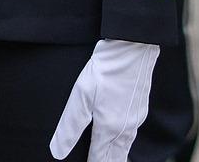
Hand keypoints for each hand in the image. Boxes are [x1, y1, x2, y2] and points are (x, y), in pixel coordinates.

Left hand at [50, 39, 158, 160]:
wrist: (132, 49)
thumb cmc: (104, 71)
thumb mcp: (80, 98)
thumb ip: (70, 128)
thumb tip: (58, 153)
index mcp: (109, 129)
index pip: (100, 159)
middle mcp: (125, 128)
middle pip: (116, 156)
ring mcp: (136, 118)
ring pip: (126, 146)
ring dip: (116, 156)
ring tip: (110, 160)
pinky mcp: (140, 108)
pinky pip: (132, 134)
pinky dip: (124, 143)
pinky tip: (120, 139)